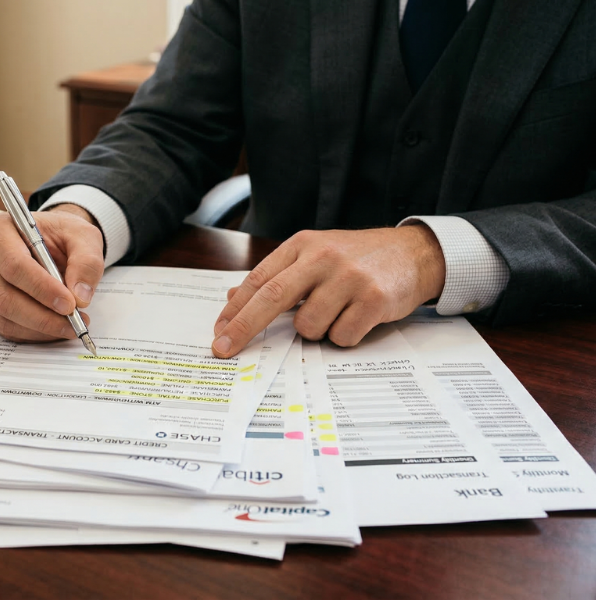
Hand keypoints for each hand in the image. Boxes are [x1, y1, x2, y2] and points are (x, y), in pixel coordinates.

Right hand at [0, 204, 104, 341]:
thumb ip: (86, 262)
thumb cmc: (61, 235)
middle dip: (42, 315)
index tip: (69, 304)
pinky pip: (3, 326)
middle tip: (73, 322)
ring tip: (70, 326)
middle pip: (3, 295)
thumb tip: (80, 297)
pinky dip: (31, 333)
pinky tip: (54, 329)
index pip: (14, 264)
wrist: (49, 242)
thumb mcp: (83, 237)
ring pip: (3, 316)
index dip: (41, 288)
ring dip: (39, 328)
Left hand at [212, 225, 445, 355]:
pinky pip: (341, 336)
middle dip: (244, 328)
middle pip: (272, 298)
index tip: (219, 331)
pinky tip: (356, 318)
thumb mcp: (314, 256)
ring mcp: (350, 278)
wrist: (415, 253)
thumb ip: (277, 276)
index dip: (234, 309)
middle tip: (224, 349)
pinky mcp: (374, 300)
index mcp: (303, 245)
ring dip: (315, 332)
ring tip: (335, 314)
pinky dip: (343, 337)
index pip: (259, 280)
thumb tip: (233, 297)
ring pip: (309, 326)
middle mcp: (323, 258)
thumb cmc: (356, 259)